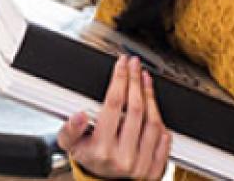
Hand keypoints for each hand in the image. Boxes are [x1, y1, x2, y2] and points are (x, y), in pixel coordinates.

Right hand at [57, 54, 170, 179]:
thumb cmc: (89, 157)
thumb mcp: (70, 144)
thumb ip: (70, 129)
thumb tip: (79, 116)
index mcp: (101, 149)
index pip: (113, 104)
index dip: (119, 78)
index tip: (122, 64)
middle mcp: (123, 158)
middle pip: (135, 109)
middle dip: (135, 80)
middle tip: (135, 65)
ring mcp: (140, 164)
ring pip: (152, 122)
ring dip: (150, 96)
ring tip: (145, 80)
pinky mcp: (154, 169)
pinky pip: (164, 138)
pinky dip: (161, 119)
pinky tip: (154, 106)